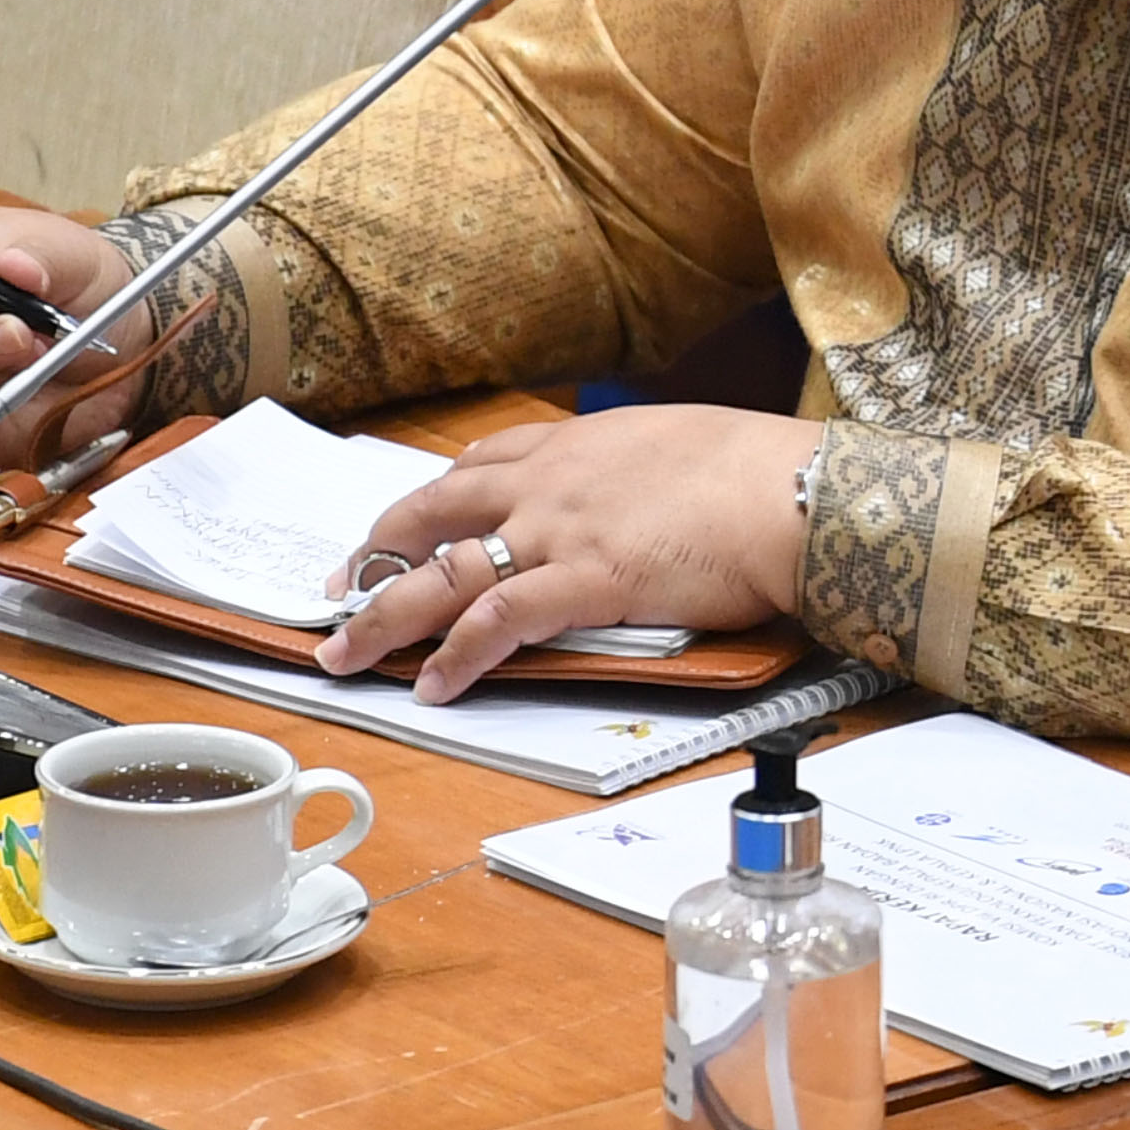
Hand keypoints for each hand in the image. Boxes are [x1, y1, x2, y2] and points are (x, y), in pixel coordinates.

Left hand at [316, 406, 821, 700]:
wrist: (791, 490)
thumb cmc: (761, 468)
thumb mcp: (682, 444)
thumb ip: (639, 470)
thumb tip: (647, 494)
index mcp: (574, 446)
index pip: (476, 467)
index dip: (428, 503)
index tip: (402, 526)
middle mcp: (547, 482)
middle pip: (430, 514)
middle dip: (372, 554)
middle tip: (339, 590)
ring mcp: (557, 531)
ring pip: (440, 572)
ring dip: (383, 616)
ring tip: (346, 654)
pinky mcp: (582, 583)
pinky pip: (495, 622)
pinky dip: (455, 656)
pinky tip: (432, 685)